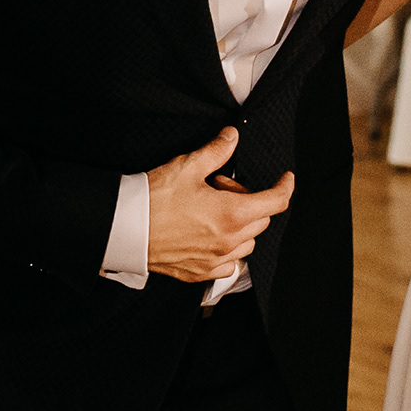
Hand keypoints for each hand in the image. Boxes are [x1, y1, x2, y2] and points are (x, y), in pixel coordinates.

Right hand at [145, 126, 291, 283]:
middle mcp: (229, 241)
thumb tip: (231, 138)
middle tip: (221, 188)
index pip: (276, 202)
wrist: (125, 229)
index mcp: (232, 214)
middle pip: (261, 220)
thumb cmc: (153, 200)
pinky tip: (209, 235)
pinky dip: (227, 250)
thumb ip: (216, 151)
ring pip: (247, 243)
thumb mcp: (187, 167)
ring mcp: (215, 260)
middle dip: (250, 201)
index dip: (285, 186)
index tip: (285, 179)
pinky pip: (229, 264)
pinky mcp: (200, 272)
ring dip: (241, 226)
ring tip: (213, 211)